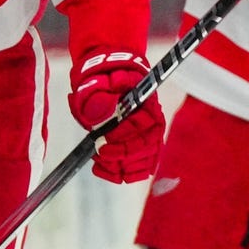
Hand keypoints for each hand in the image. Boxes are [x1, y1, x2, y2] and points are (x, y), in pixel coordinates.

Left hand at [69, 47, 165, 183]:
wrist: (109, 75)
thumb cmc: (103, 78)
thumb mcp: (96, 81)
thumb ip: (97, 96)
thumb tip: (99, 114)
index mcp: (144, 101)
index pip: (139, 125)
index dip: (120, 137)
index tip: (100, 144)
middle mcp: (152, 120)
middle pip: (145, 146)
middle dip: (121, 155)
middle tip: (100, 155)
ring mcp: (150, 133)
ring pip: (146, 159)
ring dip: (124, 166)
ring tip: (102, 165)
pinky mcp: (144, 145)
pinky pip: (143, 165)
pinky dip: (128, 172)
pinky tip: (110, 172)